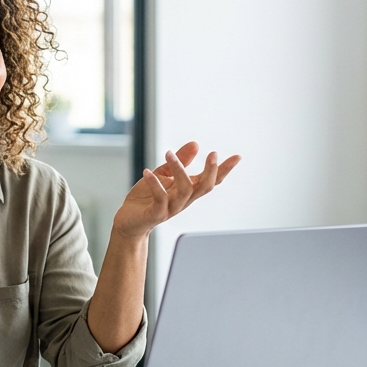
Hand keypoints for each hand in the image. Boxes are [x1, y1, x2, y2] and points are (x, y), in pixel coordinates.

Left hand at [112, 141, 240, 240]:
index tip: (237, 157)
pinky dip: (155, 184)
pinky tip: (147, 172)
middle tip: (213, 154)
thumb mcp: (163, 174)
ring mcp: (171, 208)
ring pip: (184, 190)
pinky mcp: (156, 213)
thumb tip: (196, 144)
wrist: (129, 222)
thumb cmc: (147, 198)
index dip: (224, 170)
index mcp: (187, 191)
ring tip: (169, 153)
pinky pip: (160, 199)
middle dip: (211, 172)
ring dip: (179, 170)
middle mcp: (183, 200)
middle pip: (204, 187)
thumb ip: (180, 160)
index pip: (210, 180)